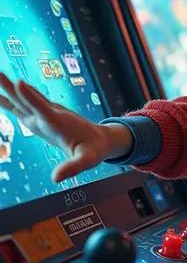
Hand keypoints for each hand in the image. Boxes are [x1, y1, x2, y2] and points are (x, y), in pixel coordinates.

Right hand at [0, 73, 129, 182]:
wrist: (100, 139)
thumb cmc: (93, 150)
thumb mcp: (86, 160)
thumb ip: (72, 167)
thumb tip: (55, 179)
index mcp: (59, 123)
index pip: (42, 108)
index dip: (31, 97)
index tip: (19, 83)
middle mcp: (50, 114)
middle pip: (27, 98)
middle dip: (11, 87)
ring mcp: (44, 115)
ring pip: (23, 99)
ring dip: (8, 88)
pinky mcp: (41, 118)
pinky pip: (24, 106)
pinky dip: (12, 98)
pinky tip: (2, 93)